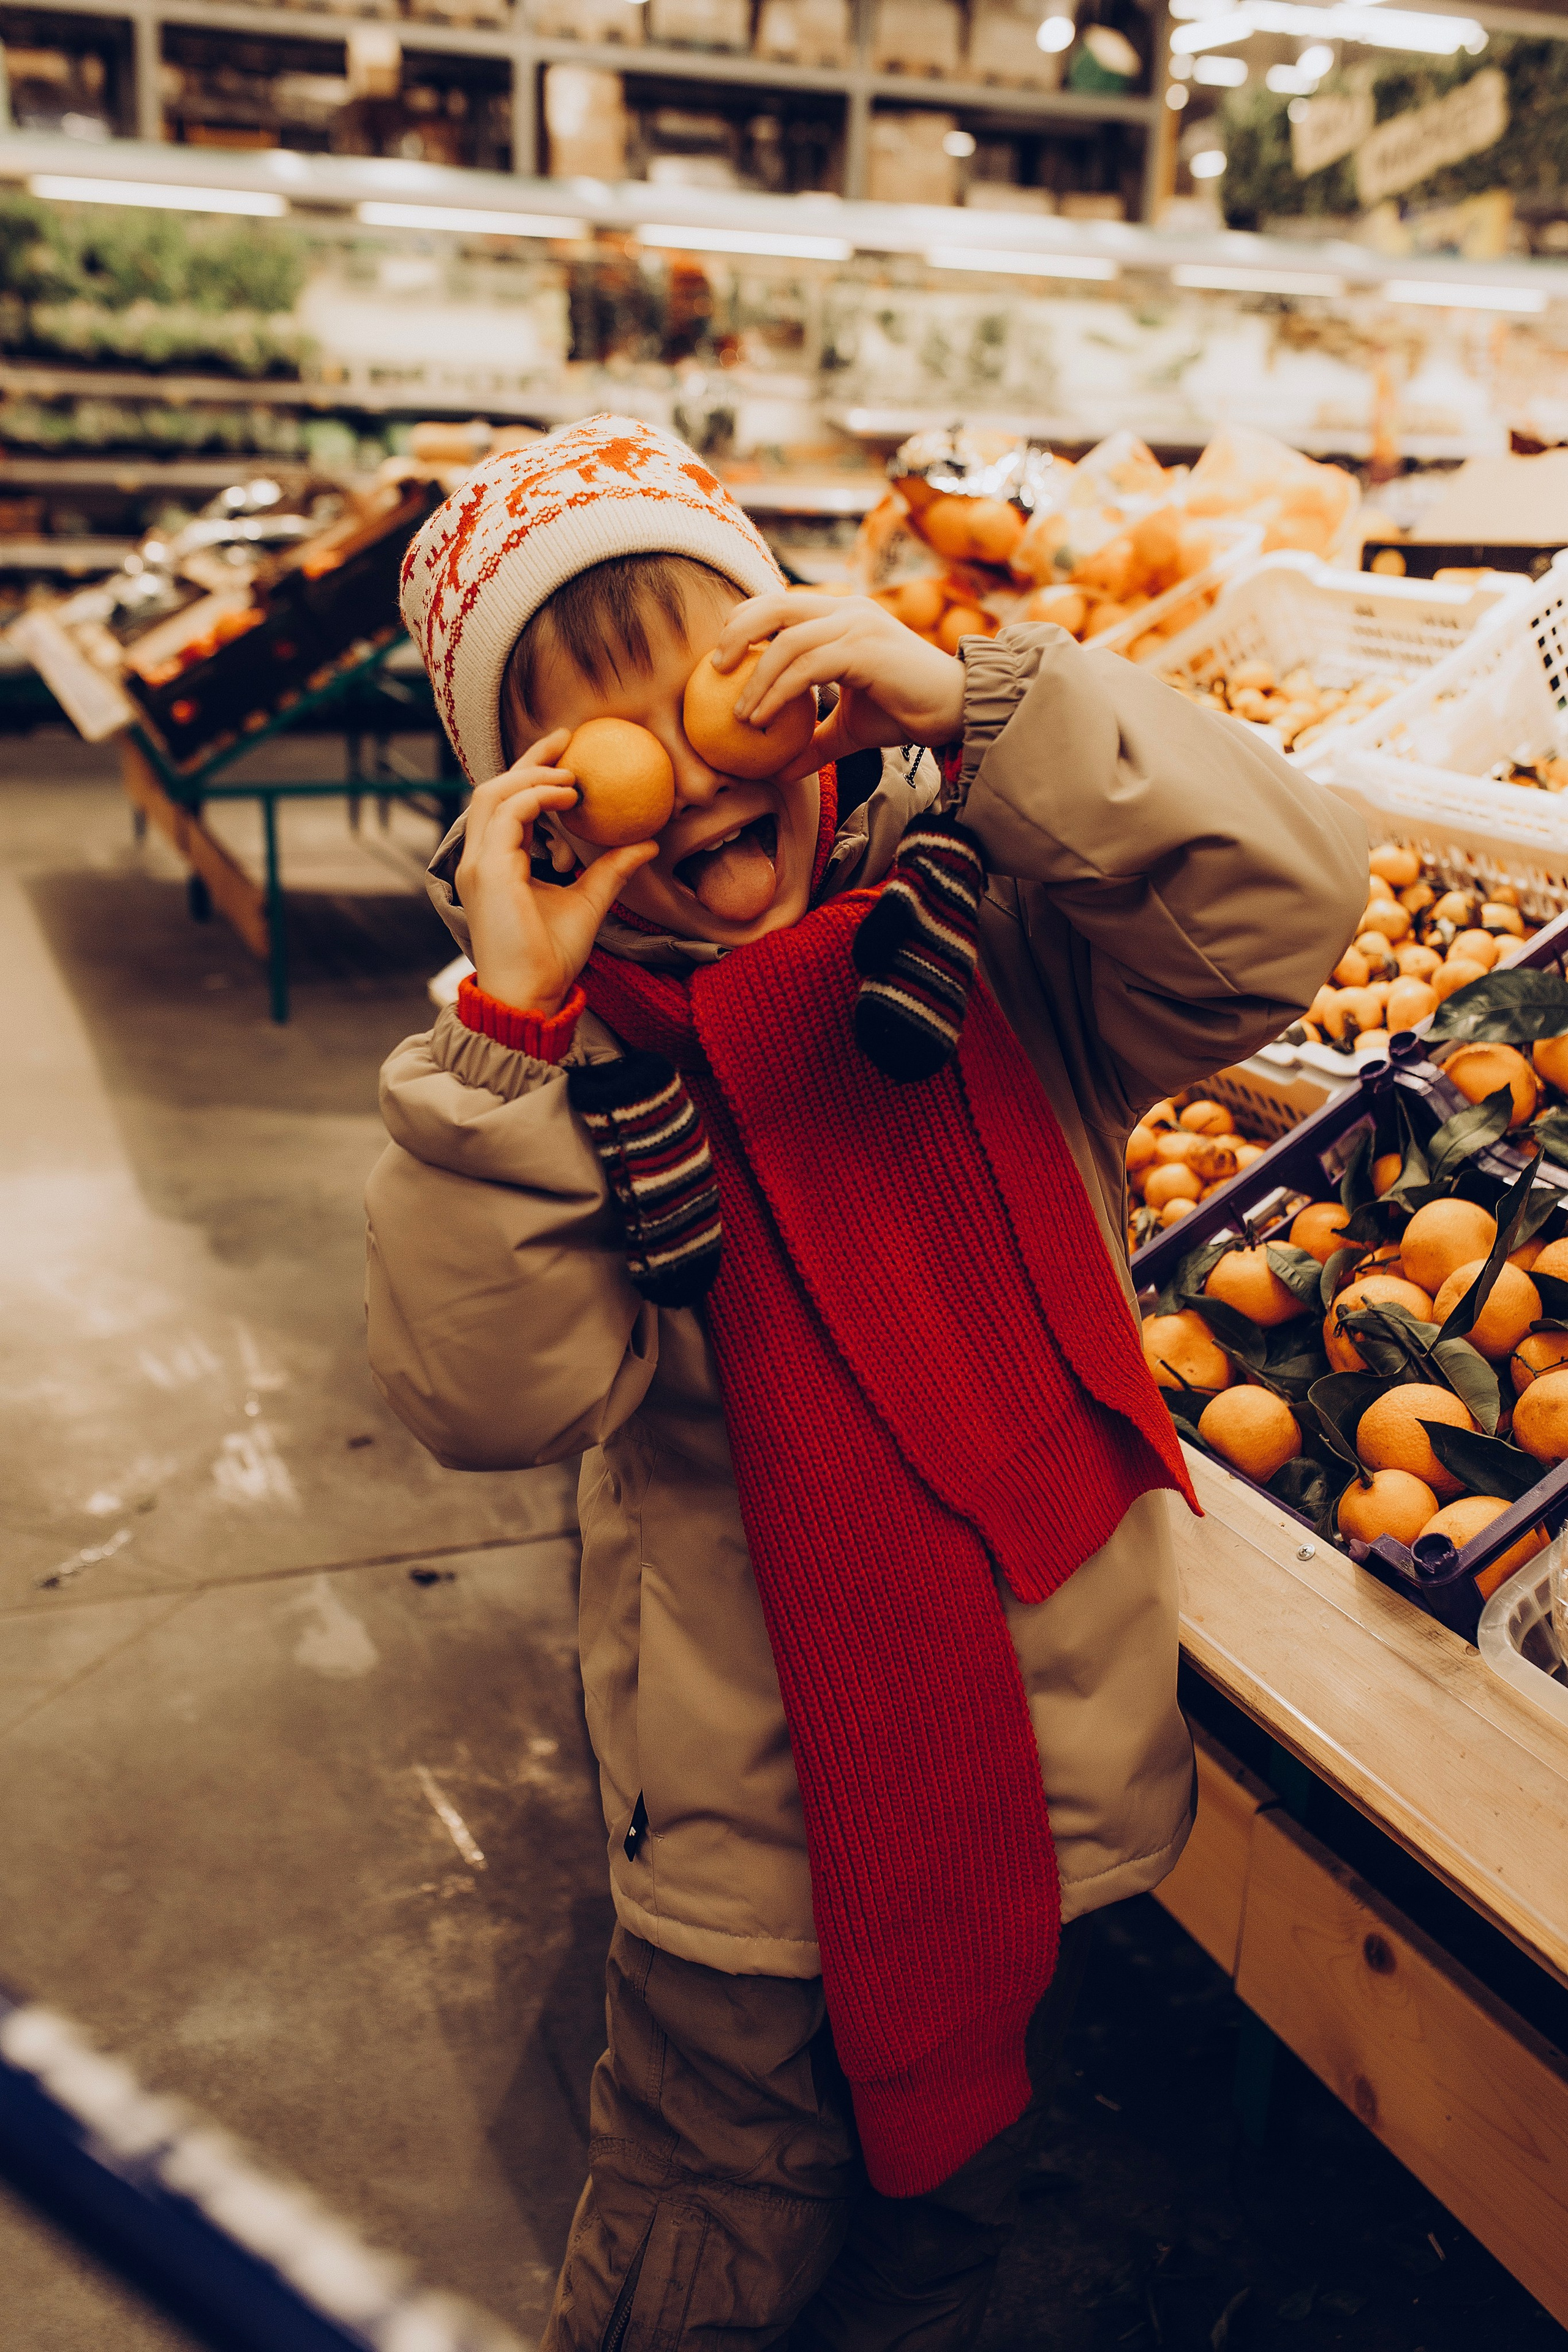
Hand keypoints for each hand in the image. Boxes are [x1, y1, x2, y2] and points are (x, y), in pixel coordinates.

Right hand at [456, 729, 657, 1015]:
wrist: (529, 995)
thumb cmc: (551, 958)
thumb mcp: (588, 902)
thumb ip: (610, 870)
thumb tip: (647, 845)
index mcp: (494, 865)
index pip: (505, 805)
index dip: (531, 775)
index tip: (566, 754)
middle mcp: (478, 859)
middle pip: (494, 789)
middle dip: (529, 760)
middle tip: (567, 740)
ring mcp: (478, 864)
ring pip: (495, 794)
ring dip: (534, 776)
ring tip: (573, 776)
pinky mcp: (488, 871)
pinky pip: (509, 814)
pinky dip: (538, 798)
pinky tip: (571, 798)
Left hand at [708, 592, 967, 783]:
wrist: (956, 711)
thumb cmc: (907, 713)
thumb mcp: (849, 728)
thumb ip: (813, 741)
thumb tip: (778, 770)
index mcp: (842, 615)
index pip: (781, 602)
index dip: (745, 621)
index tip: (722, 658)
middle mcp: (847, 610)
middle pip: (775, 604)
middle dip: (737, 632)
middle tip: (715, 670)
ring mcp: (856, 625)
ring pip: (786, 640)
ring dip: (755, 679)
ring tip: (739, 715)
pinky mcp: (863, 649)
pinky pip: (805, 667)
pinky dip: (777, 694)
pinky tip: (762, 718)